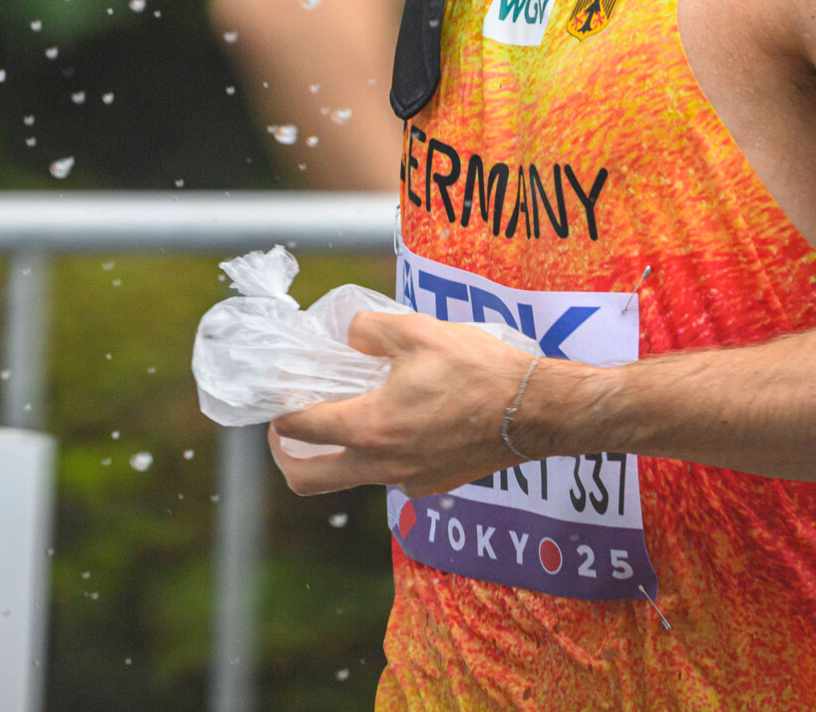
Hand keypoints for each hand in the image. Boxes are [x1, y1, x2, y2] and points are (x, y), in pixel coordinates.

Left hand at [267, 309, 580, 496]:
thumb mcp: (418, 331)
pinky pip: (389, 476)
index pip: (302, 427)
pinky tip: (398, 422)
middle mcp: (382, 464)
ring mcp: (407, 481)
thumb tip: (350, 334)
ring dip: (336, 454)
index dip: (281, 409)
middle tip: (287, 429)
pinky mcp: (432, 485)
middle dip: (286, 456)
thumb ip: (371, 330)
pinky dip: (378, 455)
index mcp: (371, 426)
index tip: (281, 394)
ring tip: (348, 415)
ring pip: (350, 478)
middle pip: (308, 479)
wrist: (534, 410)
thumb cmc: (479, 370)